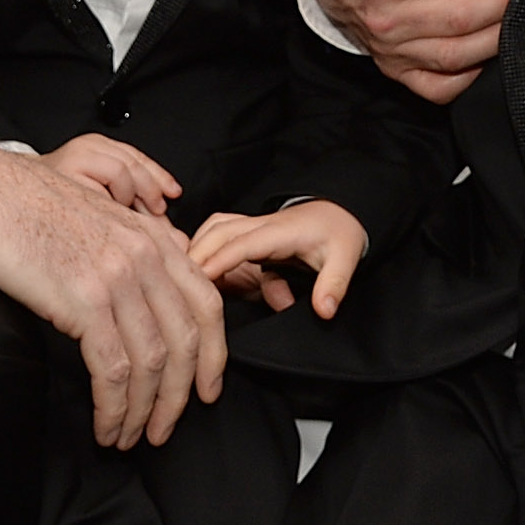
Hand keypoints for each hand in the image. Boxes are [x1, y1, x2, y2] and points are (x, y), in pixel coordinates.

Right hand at [0, 139, 224, 450]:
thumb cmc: (36, 209)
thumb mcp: (104, 221)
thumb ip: (138, 253)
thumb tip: (157, 295)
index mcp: (155, 240)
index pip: (206, 304)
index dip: (213, 355)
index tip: (207, 390)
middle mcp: (146, 257)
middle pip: (184, 341)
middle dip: (178, 397)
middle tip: (164, 429)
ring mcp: (117, 278)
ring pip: (151, 362)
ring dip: (142, 411)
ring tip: (130, 437)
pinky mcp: (84, 300)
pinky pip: (112, 369)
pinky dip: (113, 407)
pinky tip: (106, 425)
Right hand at [188, 200, 369, 317]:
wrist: (340, 214)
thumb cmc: (340, 235)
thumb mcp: (346, 259)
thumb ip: (334, 284)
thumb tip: (323, 310)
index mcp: (280, 231)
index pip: (243, 243)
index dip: (219, 260)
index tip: (199, 278)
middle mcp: (261, 224)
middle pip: (219, 231)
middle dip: (196, 254)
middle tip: (178, 284)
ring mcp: (252, 226)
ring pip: (213, 228)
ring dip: (196, 247)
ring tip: (180, 277)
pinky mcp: (248, 234)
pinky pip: (217, 233)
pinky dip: (201, 245)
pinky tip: (191, 269)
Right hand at [307, 0, 513, 102]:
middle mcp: (387, 17)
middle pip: (464, 16)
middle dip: (506, 0)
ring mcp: (391, 49)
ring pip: (457, 54)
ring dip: (497, 37)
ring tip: (515, 14)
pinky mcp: (395, 69)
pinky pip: (439, 87)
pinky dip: (468, 77)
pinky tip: (484, 51)